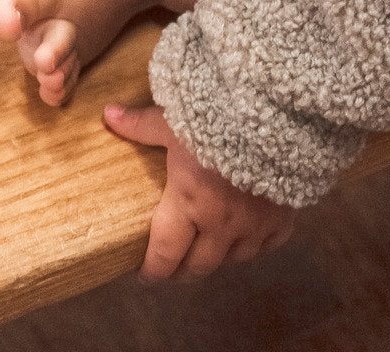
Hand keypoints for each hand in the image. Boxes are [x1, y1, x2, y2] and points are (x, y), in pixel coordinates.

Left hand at [104, 103, 296, 278]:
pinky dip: (254, 245)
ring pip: (232, 259)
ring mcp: (254, 225)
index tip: (144, 274)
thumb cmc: (216, 116)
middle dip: (183, 270)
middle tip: (173, 266)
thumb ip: (141, 124)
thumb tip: (108, 115)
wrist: (274, 115)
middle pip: (198, 266)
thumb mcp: (174, 118)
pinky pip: (267, 246)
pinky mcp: (282, 218)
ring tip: (206, 249)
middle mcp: (220, 223)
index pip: (165, 253)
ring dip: (217, 257)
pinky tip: (246, 237)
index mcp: (188, 202)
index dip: (153, 270)